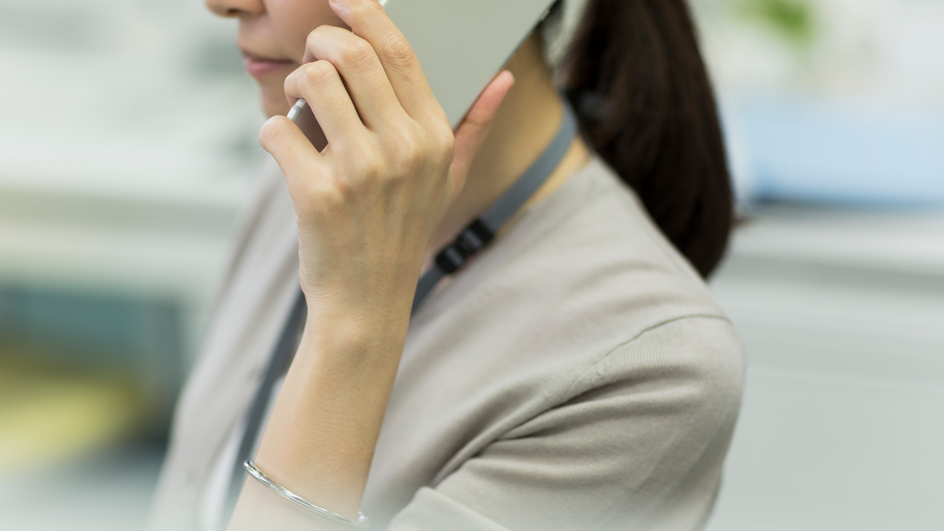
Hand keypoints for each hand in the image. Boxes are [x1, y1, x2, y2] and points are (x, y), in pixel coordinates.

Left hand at [259, 0, 513, 323]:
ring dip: (295, 86)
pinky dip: (272, 133)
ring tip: (301, 108)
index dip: (366, 12)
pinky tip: (284, 151)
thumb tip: (503, 79)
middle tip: (312, 58)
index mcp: (434, 137)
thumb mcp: (447, 182)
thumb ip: (474, 126)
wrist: (367, 301)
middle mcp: (403, 149)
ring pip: (312, 80)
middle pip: (350, 53)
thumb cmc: (403, 234)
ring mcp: (360, 171)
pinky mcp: (317, 193)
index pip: (399, 51)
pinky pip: (278, 128)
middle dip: (320, 41)